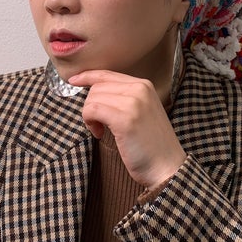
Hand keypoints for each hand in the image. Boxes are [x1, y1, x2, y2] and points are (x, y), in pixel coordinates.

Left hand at [69, 70, 186, 188]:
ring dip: (89, 116)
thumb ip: (125, 97)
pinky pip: (92, 110)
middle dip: (90, 105)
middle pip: (97, 87)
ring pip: (92, 98)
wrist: (167, 167)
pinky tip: (100, 134)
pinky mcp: (125, 119)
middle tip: (98, 124)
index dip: (87, 76)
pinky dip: (90, 123)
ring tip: (101, 131)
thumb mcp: (142, 112)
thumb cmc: (152, 145)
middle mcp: (140, 89)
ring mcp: (133, 103)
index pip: (107, 74)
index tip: (74, 81)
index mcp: (144, 85)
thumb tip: (94, 90)